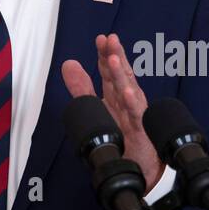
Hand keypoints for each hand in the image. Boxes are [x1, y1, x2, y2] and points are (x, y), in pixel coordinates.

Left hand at [61, 33, 165, 190]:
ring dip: (122, 75)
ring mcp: (135, 116)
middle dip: (115, 56)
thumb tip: (69, 64)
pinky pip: (136, 117)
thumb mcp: (96, 109)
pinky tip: (126, 93)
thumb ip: (82, 88)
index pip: (110, 71)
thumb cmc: (122, 139)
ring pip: (129, 91)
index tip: (101, 39)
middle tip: (110, 39)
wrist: (136, 170)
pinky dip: (132, 104)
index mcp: (117, 96)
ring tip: (114, 59)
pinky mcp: (140, 132)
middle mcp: (127, 102)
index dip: (105, 54)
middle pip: (121, 76)